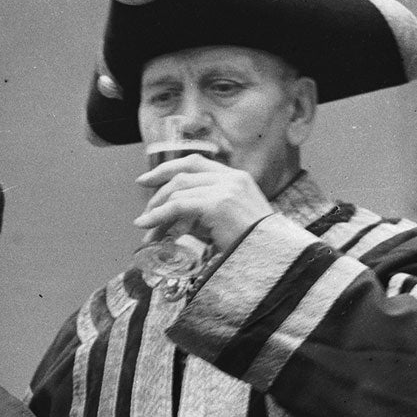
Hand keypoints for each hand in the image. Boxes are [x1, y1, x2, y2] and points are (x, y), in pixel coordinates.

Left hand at [134, 155, 274, 254]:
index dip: (167, 168)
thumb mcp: (231, 218)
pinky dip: (158, 215)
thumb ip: (206, 209)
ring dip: (156, 211)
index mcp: (236, 177)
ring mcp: (225, 189)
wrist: (273, 254)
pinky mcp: (217, 205)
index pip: (195, 162)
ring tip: (146, 229)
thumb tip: (172, 217)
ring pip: (177, 192)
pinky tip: (146, 225)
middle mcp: (231, 178)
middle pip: (182, 175)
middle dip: (157, 193)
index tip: (146, 179)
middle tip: (143, 212)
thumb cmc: (252, 243)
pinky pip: (178, 206)